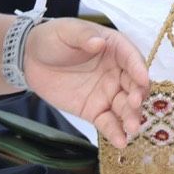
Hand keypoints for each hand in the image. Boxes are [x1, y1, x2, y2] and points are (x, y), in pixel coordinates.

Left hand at [24, 19, 149, 147]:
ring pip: (125, 106)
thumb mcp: (67, 31)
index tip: (142, 79)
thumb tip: (99, 42)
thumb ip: (84, 36)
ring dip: (131, 116)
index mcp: (115, 48)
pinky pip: (108, 122)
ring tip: (132, 127)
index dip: (138, 68)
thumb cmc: (53, 38)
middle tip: (135, 104)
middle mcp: (116, 71)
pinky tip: (120, 142)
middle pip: (134, 85)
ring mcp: (107, 92)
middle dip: (138, 95)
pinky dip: (115, 132)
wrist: (30, 59)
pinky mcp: (95, 110)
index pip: (132, 58)